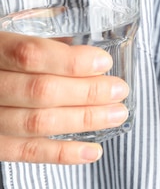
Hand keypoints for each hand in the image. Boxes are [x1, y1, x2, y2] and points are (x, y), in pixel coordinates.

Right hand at [0, 32, 129, 163]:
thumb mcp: (5, 34)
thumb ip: (38, 40)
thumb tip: (84, 48)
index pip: (31, 55)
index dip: (71, 62)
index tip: (103, 63)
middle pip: (40, 91)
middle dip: (88, 92)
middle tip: (120, 90)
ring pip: (36, 123)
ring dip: (84, 120)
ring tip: (117, 114)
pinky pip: (25, 153)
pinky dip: (63, 154)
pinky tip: (93, 151)